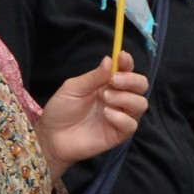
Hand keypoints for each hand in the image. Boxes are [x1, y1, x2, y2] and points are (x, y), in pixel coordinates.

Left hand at [33, 55, 149, 175]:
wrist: (52, 137)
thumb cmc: (61, 110)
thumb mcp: (73, 88)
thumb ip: (93, 76)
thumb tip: (110, 59)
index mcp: (108, 84)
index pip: (127, 70)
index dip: (128, 62)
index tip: (122, 57)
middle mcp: (118, 98)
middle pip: (141, 85)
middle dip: (131, 80)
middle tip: (114, 81)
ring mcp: (120, 116)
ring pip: (141, 104)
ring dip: (126, 98)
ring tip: (105, 98)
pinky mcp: (119, 134)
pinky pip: (131, 124)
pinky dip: (121, 117)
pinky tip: (106, 114)